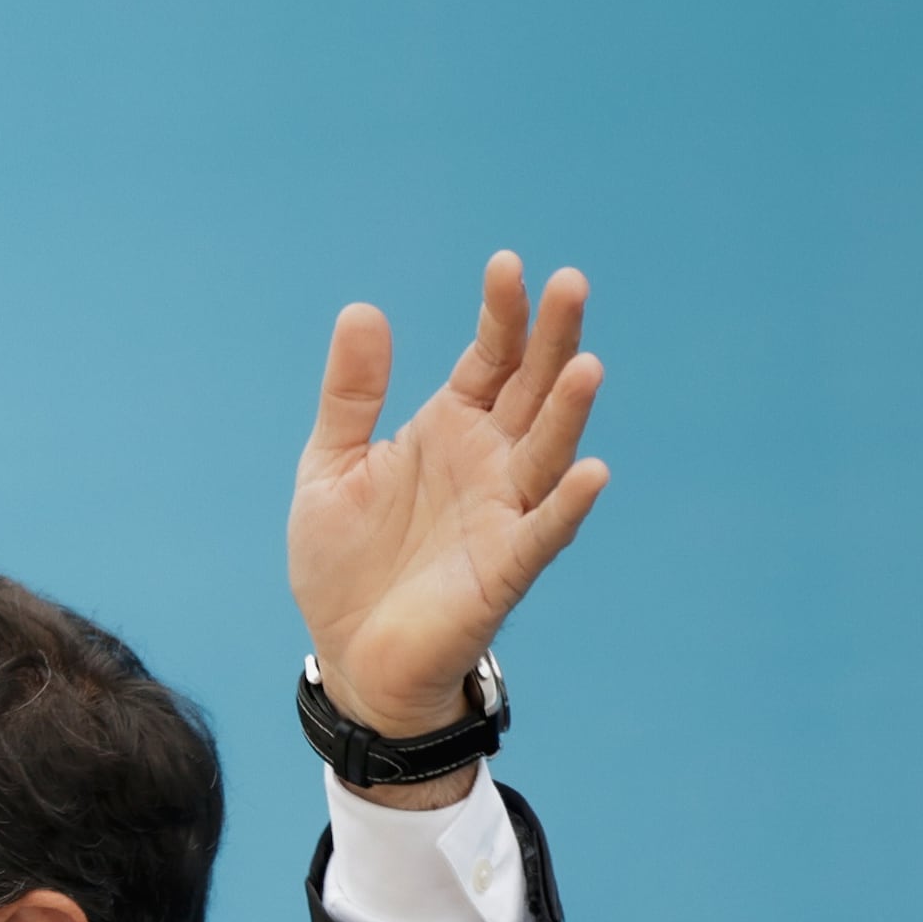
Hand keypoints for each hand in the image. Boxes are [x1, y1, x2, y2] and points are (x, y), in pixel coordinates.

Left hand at [291, 252, 612, 743]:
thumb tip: (362, 310)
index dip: (502, 313)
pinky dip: (569, 504)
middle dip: (551, 338)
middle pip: (532, 387)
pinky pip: (544, 531)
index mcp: (450, 428)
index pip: (490, 357)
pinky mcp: (505, 567)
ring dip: (567, 410)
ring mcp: (503, 511)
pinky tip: (591, 472)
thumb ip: (351, 396)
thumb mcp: (330, 468)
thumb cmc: (347, 562)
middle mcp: (490, 460)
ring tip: (584, 365)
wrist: (350, 656)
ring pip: (547, 450)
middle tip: (569, 283)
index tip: (507, 265)